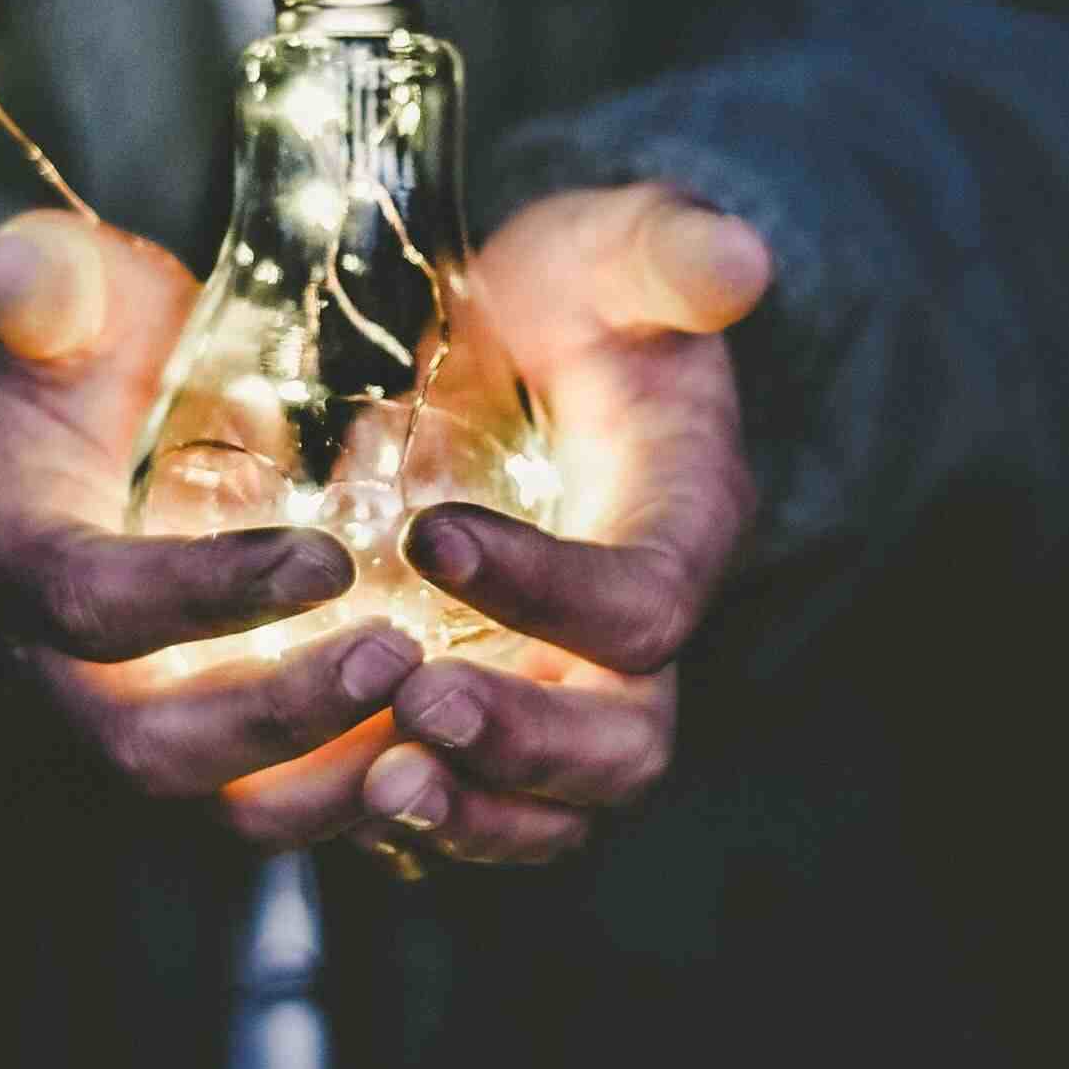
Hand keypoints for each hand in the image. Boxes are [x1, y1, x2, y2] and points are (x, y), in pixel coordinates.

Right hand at [0, 210, 422, 843]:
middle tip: (401, 655)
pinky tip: (459, 749)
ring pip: (228, 805)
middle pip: (156, 746)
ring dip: (336, 780)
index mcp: (18, 563)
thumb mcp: (65, 304)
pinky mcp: (219, 745)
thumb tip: (19, 269)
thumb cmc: (88, 358)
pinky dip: (368, 794)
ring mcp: (145, 720)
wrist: (89, 437)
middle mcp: (67, 673)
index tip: (327, 558)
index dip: (203, 594)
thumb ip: (47, 286)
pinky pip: (286, 803)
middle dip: (280, 716)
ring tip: (447, 718)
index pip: (94, 605)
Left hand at [355, 185, 770, 865]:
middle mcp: (637, 631)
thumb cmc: (578, 295)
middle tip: (417, 704)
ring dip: (472, 814)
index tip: (430, 534)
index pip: (643, 600)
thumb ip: (668, 253)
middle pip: (622, 741)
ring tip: (378, 786)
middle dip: (525, 741)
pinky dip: (419, 817)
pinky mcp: (499, 705)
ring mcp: (569, 683)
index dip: (550, 588)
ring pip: (555, 807)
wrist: (534, 343)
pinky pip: (479, 804)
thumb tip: (735, 258)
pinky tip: (333, 790)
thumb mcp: (616, 250)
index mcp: (682, 524)